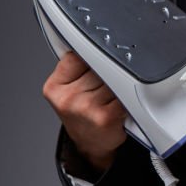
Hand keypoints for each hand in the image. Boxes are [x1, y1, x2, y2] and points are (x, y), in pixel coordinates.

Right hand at [42, 52, 127, 172]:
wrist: (91, 144)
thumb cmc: (83, 114)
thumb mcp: (69, 88)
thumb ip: (77, 66)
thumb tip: (97, 40)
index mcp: (55, 87)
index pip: (78, 55)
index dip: (94, 56)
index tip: (102, 58)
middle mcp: (67, 98)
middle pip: (100, 66)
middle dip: (109, 71)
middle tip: (108, 84)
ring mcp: (86, 108)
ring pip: (114, 79)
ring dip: (121, 85)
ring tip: (114, 96)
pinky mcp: (105, 117)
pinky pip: (125, 95)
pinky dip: (130, 98)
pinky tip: (123, 106)